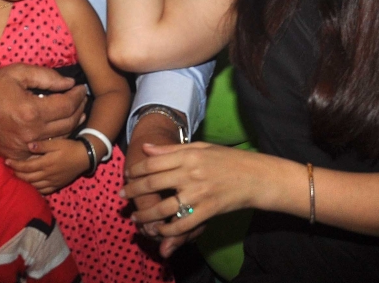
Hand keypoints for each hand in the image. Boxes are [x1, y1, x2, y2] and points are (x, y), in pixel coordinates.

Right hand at [0, 64, 87, 160]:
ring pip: (60, 138)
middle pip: (68, 123)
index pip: (67, 106)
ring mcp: (24, 147)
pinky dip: (56, 137)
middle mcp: (31, 132)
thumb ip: (47, 77)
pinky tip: (59, 127)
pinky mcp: (17, 154)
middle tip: (81, 99)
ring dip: (72, 124)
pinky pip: (45, 147)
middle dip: (78, 109)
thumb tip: (69, 84)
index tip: (81, 89)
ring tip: (76, 112)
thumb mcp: (19, 73)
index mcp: (32, 111)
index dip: (78, 96)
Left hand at [7, 138, 88, 194]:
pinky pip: (43, 190)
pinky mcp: (57, 185)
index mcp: (46, 163)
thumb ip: (42, 145)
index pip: (26, 166)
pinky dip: (35, 189)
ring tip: (18, 176)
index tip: (6, 161)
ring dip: (24, 182)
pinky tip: (31, 185)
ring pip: (34, 185)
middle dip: (17, 173)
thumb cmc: (70, 147)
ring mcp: (52, 181)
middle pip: (28, 177)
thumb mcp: (57, 143)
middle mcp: (47, 175)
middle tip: (9, 169)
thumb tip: (28, 146)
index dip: (15, 164)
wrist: (85, 157)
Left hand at [123, 142, 259, 238]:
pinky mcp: (207, 211)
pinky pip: (181, 224)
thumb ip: (171, 149)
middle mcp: (190, 173)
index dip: (135, 171)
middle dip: (133, 192)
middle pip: (152, 184)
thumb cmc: (228, 160)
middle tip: (122, 197)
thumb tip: (146, 149)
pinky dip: (167, 230)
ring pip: (163, 208)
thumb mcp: (200, 148)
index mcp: (188, 155)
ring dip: (145, 215)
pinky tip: (159, 230)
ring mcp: (198, 193)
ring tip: (136, 217)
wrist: (256, 177)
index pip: (153, 163)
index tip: (126, 177)